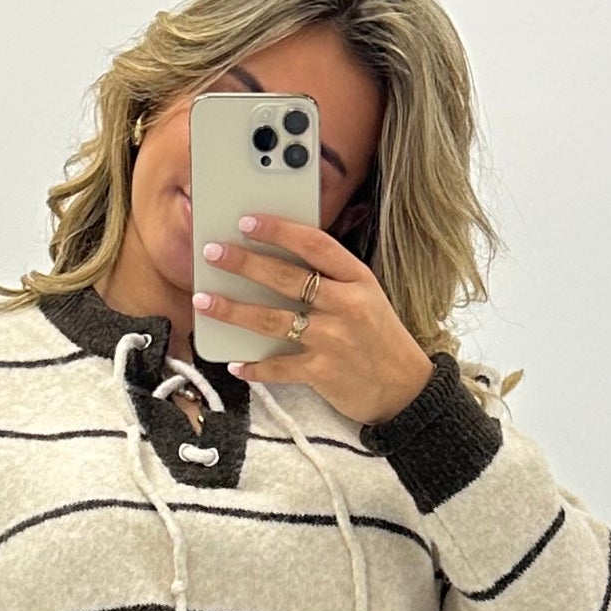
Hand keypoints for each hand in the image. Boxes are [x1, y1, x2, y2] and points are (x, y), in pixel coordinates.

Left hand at [194, 216, 435, 426]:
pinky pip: (279, 368)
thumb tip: (277, 262)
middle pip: (286, 278)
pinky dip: (255, 367)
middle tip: (212, 252)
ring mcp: (334, 339)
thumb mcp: (366, 297)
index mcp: (358, 278)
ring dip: (233, 310)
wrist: (405, 389)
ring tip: (204, 301)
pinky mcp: (324, 373)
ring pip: (273, 320)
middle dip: (244, 263)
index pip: (315, 244)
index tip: (247, 221)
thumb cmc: (379, 339)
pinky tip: (235, 363)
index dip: (279, 230)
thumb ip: (331, 279)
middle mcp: (347, 305)